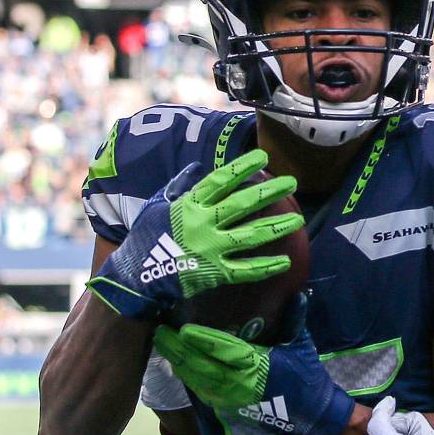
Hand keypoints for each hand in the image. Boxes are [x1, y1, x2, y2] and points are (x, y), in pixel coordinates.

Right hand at [87, 149, 302, 320]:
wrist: (136, 277)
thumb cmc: (146, 238)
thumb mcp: (157, 205)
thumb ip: (180, 187)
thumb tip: (198, 167)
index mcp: (189, 205)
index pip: (220, 181)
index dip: (243, 168)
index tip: (263, 157)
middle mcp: (202, 224)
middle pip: (242, 204)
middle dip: (268, 192)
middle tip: (291, 183)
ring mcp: (210, 249)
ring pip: (250, 236)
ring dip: (276, 227)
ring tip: (298, 220)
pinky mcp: (215, 273)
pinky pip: (246, 270)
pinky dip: (266, 267)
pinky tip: (285, 261)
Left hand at [153, 296, 353, 434]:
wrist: (310, 414)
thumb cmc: (307, 377)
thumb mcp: (302, 346)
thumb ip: (294, 320)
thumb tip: (297, 293)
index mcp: (258, 366)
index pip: (224, 351)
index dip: (202, 340)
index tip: (183, 328)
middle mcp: (239, 384)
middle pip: (201, 365)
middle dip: (178, 349)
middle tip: (159, 331)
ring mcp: (230, 399)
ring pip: (196, 379)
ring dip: (178, 361)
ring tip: (162, 342)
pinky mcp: (226, 408)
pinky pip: (201, 390)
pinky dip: (187, 375)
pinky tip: (177, 362)